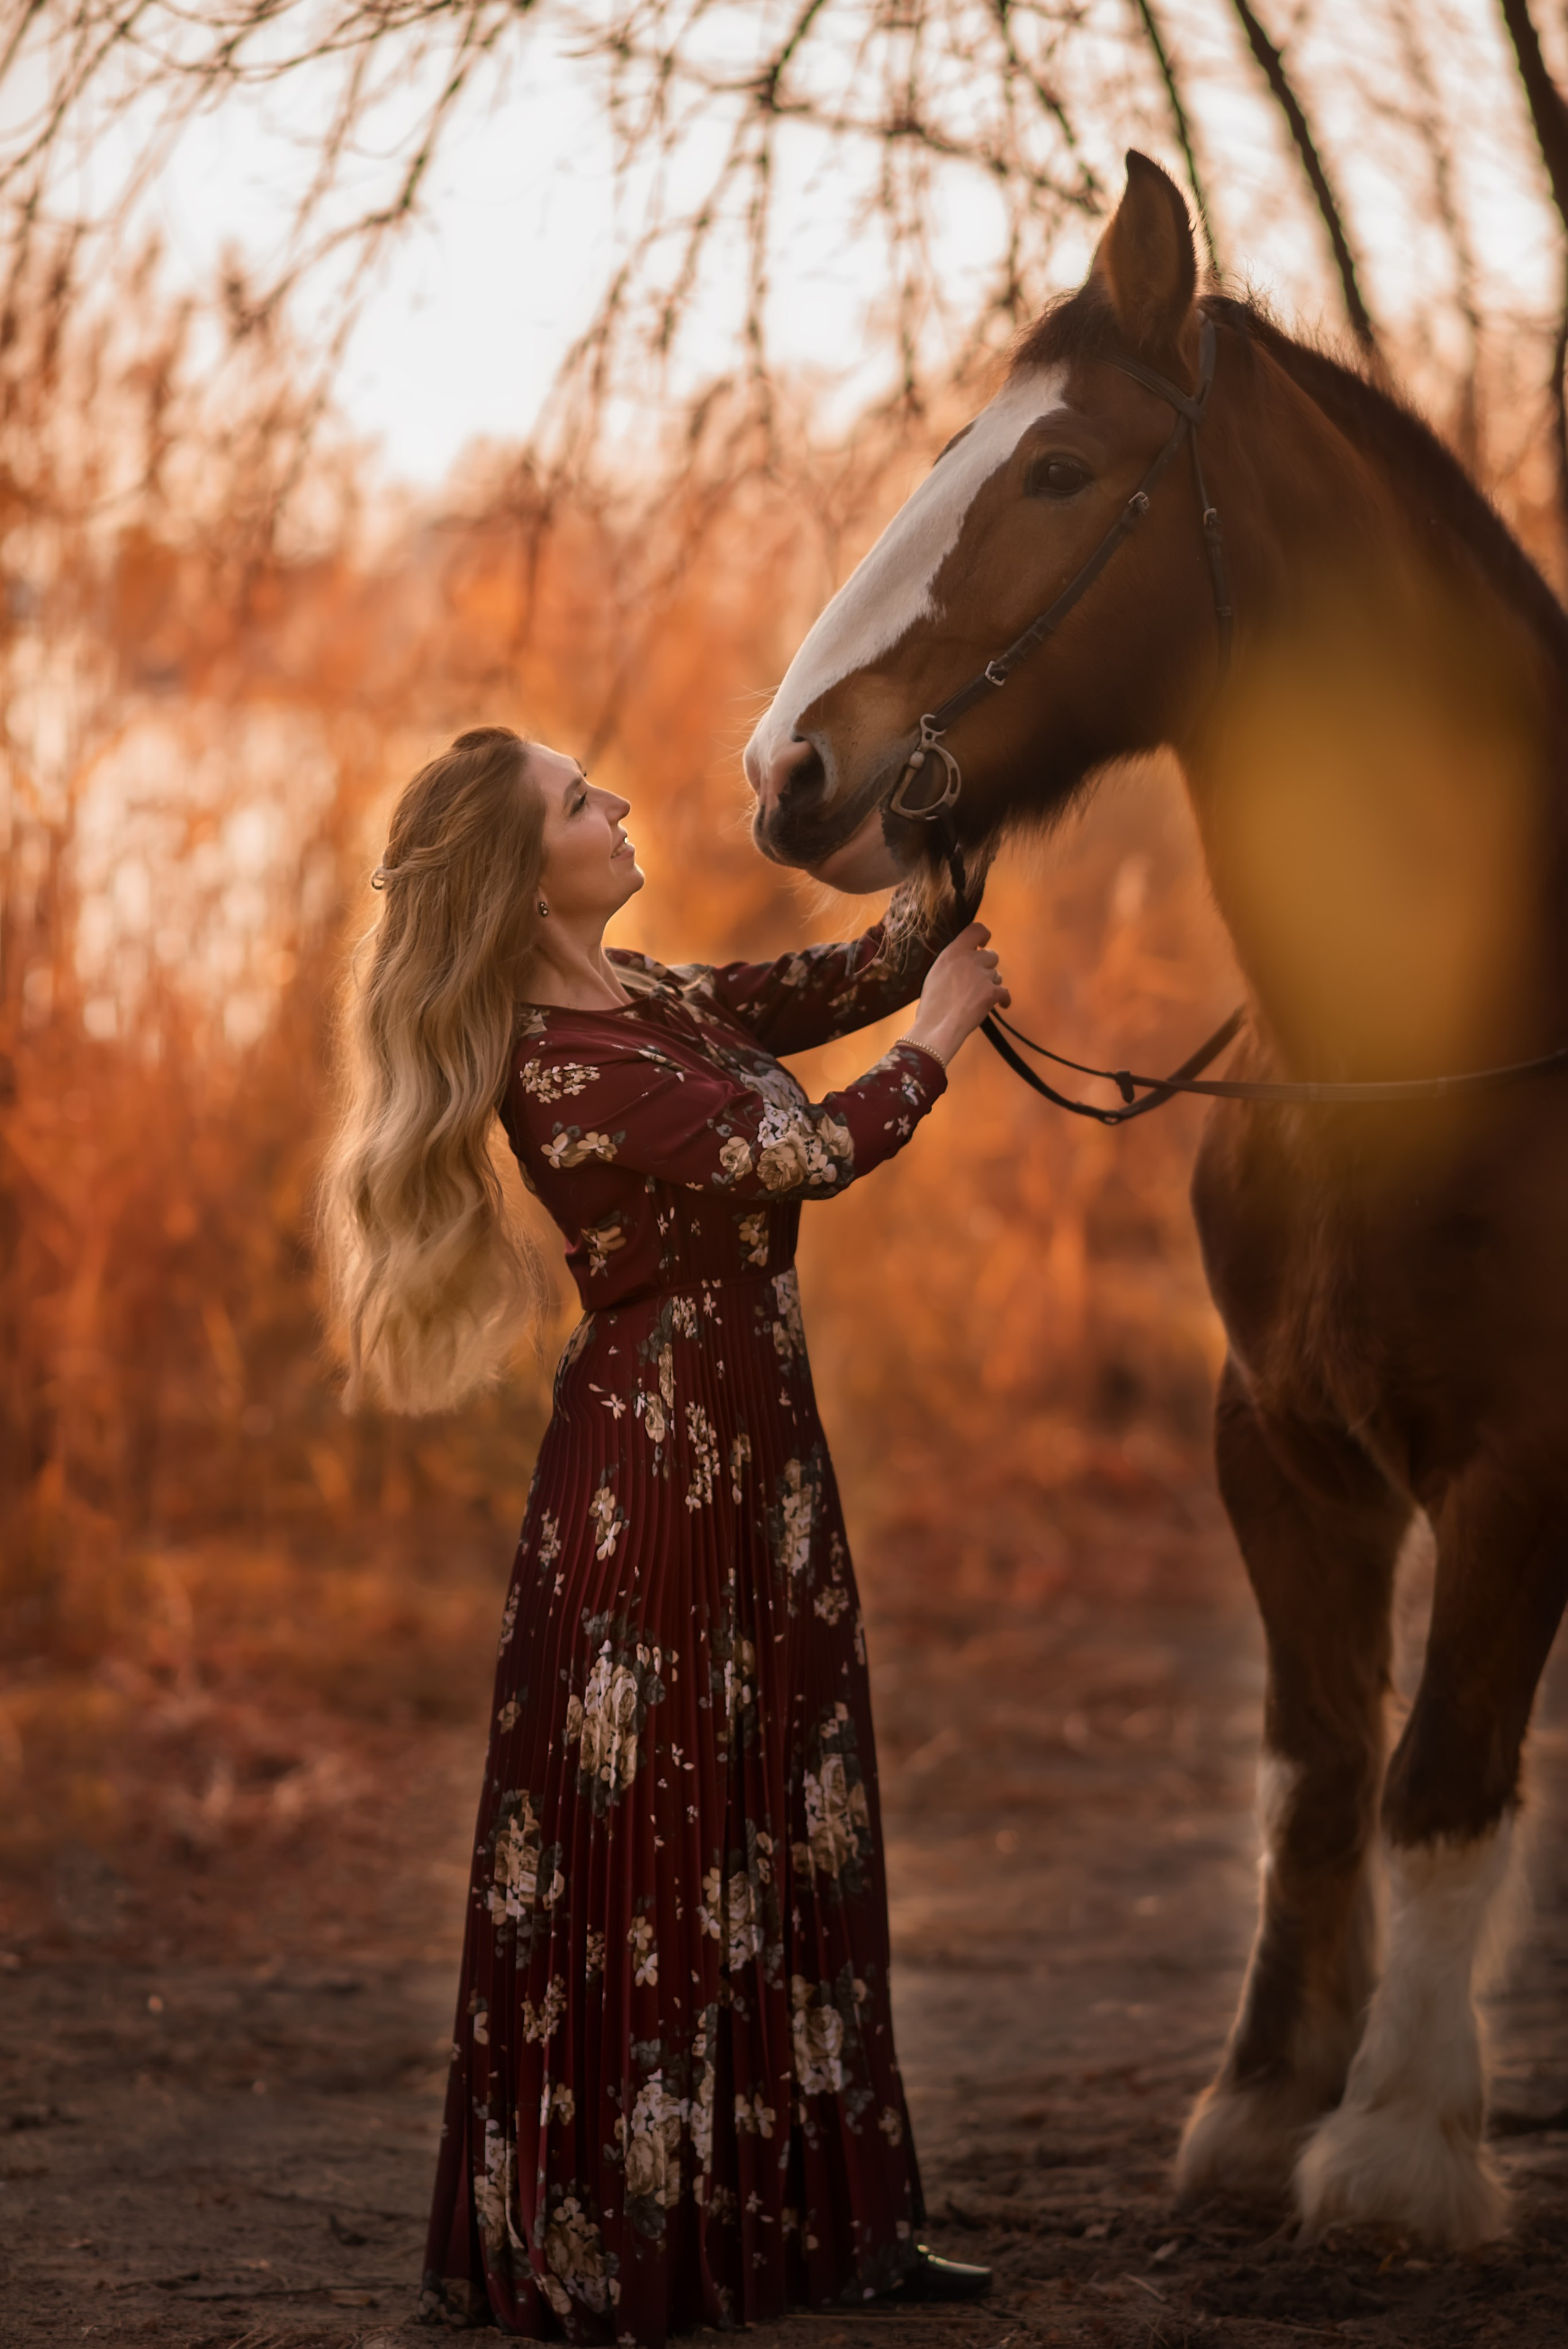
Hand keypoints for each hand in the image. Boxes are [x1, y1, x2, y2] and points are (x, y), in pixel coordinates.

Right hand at [909, 922, 1009, 1063]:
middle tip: (978, 981)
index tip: (983, 944)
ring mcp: (982, 976)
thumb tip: (962, 962)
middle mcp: (970, 960)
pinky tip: (1001, 1005)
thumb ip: (952, 963)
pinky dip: (1004, 1000)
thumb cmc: (931, 1004)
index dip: (984, 935)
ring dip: (991, 984)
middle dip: (987, 967)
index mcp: (953, 952)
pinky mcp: (992, 992)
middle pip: (991, 956)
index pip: (976, 929)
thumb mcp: (935, 974)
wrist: (937, 1027)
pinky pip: (1005, 992)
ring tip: (979, 997)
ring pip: (997, 975)